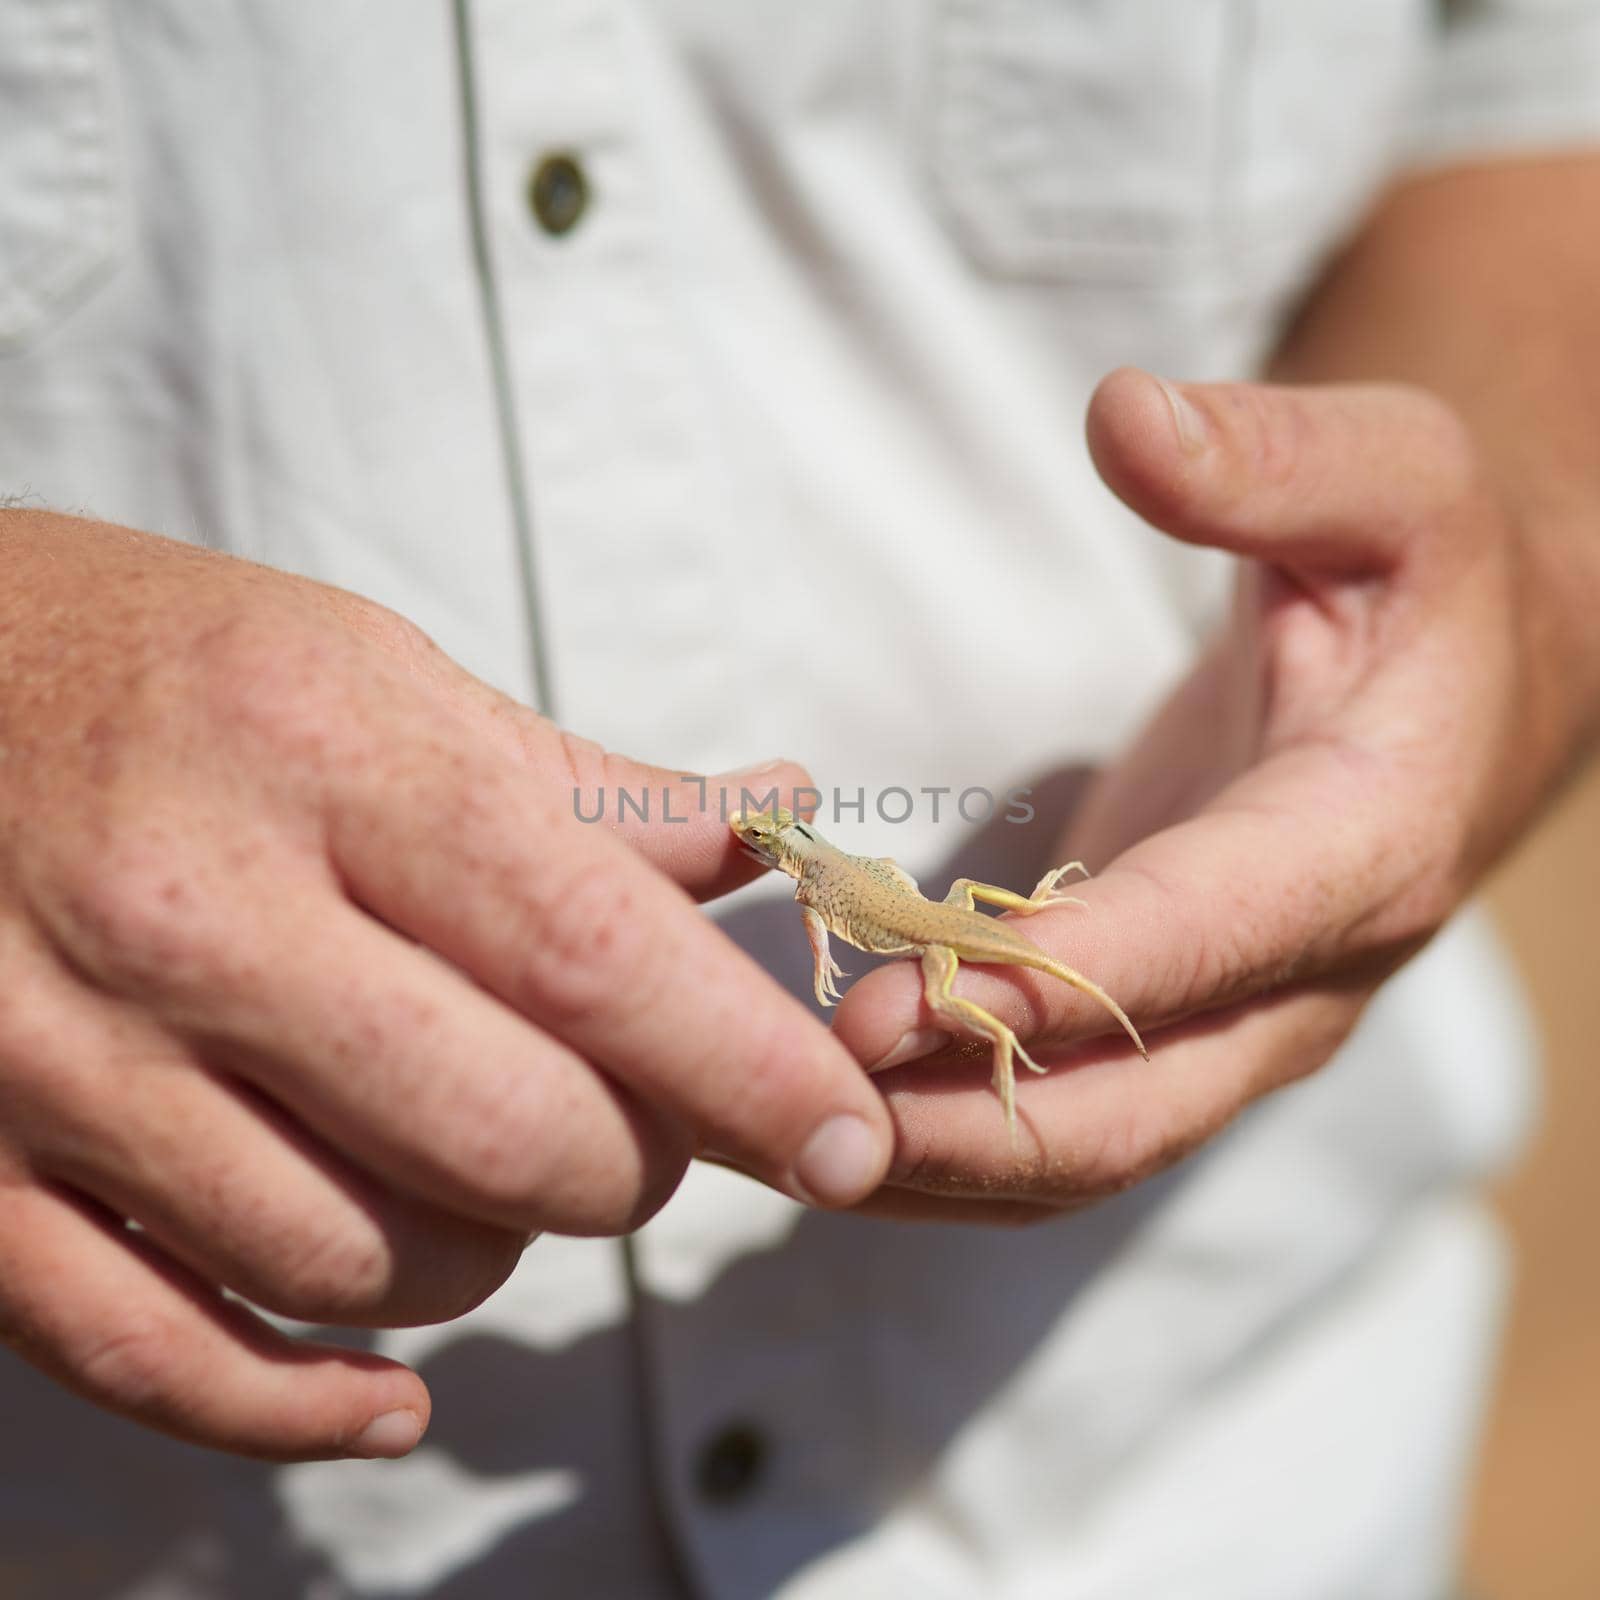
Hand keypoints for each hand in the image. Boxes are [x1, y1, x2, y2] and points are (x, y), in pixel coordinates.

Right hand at [0, 513, 890, 1455]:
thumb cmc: (169, 670)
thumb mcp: (380, 678)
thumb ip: (586, 790)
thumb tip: (782, 823)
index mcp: (322, 763)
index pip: (589, 956)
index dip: (748, 1070)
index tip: (852, 1143)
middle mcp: (187, 918)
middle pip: (504, 1137)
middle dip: (631, 1165)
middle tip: (642, 1124)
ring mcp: (58, 1064)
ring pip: (364, 1263)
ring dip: (488, 1252)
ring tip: (489, 1171)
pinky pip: (161, 1361)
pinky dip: (304, 1406)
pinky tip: (388, 1396)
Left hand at [832, 368, 1545, 1222]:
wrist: (1474, 689)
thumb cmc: (1430, 573)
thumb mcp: (1393, 482)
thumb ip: (1271, 458)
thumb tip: (1123, 416)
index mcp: (1366, 844)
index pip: (1209, 937)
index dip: (1060, 981)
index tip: (903, 999)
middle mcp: (1303, 972)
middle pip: (1137, 1107)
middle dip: (968, 1120)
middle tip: (796, 1098)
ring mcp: (1236, 1016)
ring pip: (1090, 1143)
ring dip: (935, 1157)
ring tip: (771, 1136)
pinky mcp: (1171, 1017)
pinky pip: (1063, 1113)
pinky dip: (949, 1131)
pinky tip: (826, 1110)